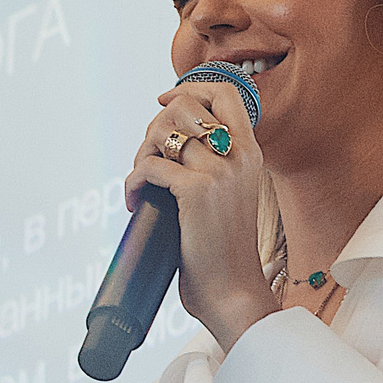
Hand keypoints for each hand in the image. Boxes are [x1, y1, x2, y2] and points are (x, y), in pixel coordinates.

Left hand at [128, 75, 276, 351]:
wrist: (233, 292)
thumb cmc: (224, 251)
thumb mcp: (229, 197)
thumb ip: (213, 167)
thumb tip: (171, 144)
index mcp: (250, 154)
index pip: (225, 93)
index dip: (189, 89)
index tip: (165, 103)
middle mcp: (239, 157)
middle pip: (185, 106)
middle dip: (156, 126)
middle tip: (149, 159)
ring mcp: (219, 173)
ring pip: (164, 131)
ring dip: (141, 153)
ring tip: (142, 182)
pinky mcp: (196, 192)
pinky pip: (148, 166)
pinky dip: (132, 182)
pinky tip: (133, 203)